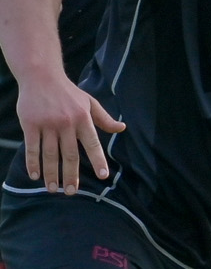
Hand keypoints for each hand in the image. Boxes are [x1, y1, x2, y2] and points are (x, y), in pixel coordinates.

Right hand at [18, 76, 123, 192]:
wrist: (41, 76)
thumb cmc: (68, 92)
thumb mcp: (90, 102)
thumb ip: (104, 119)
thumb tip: (122, 129)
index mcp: (83, 119)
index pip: (93, 143)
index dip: (98, 160)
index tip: (102, 176)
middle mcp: (67, 123)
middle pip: (70, 154)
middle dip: (71, 175)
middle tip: (71, 192)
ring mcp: (47, 124)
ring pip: (50, 154)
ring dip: (51, 173)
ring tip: (53, 189)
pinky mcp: (30, 124)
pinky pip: (32, 147)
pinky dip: (33, 162)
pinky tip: (34, 175)